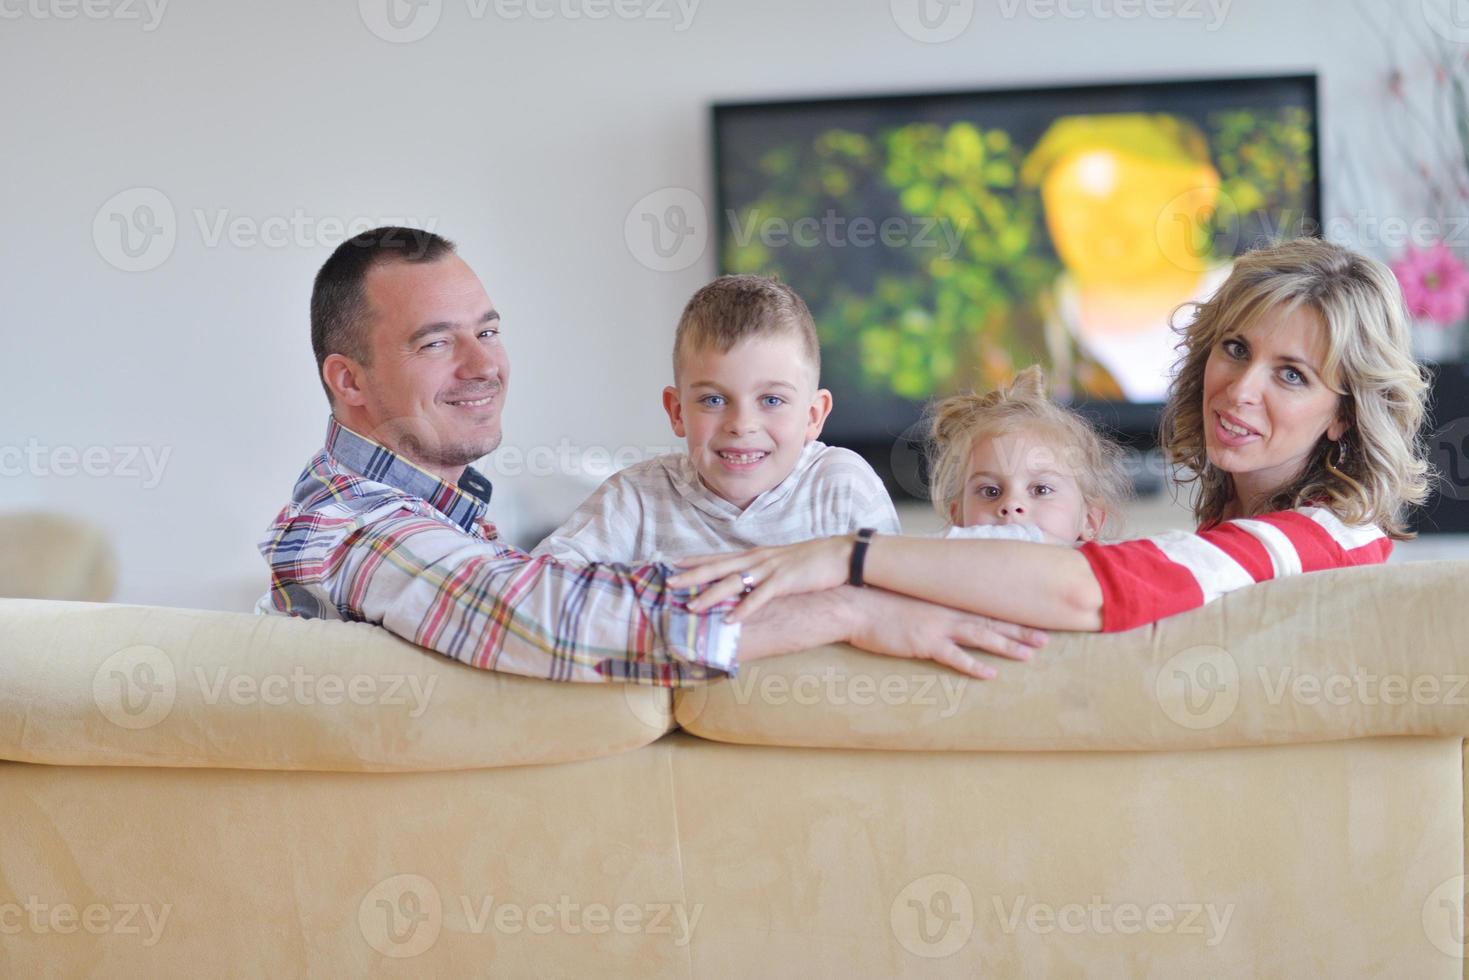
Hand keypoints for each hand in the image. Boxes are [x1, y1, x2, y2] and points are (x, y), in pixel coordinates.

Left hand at [669, 535, 851, 621]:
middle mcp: (758, 559)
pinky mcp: (785, 582)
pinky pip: (761, 597)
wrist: (841, 554)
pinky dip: (744, 609)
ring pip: (734, 582)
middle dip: (693, 576)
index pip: (719, 556)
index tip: (672, 563)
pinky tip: (730, 619)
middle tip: (670, 583)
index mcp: (756, 555)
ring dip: (711, 595)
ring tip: (691, 606)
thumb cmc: (812, 561)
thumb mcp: (780, 563)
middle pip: (718, 567)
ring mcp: (771, 570)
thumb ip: (761, 571)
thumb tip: (746, 582)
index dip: (695, 560)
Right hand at [842, 587, 1046, 679]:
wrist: (854, 605)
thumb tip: (942, 604)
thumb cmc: (877, 600)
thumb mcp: (909, 595)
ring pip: (981, 636)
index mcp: (945, 599)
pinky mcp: (924, 642)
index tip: (1032, 617)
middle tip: (1046, 638)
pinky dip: (973, 665)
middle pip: (991, 620)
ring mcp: (937, 626)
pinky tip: (990, 673)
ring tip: (1030, 654)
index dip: (1010, 613)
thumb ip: (930, 599)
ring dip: (1007, 645)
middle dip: (1020, 630)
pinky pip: (954, 657)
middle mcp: (947, 610)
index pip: (985, 606)